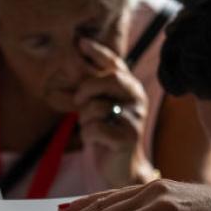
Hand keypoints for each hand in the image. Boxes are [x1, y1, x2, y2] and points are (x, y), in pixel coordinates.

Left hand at [74, 38, 154, 187]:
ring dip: (85, 120)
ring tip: (93, 128)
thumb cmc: (107, 132)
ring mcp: (134, 117)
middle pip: (108, 80)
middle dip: (86, 90)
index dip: (98, 52)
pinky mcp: (127, 137)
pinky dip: (88, 135)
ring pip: (96, 107)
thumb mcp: (100, 106)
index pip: (115, 64)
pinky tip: (95, 141)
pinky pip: (95, 128)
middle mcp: (137, 98)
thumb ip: (91, 86)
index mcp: (130, 88)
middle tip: (78, 102)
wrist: (122, 167)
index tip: (80, 42)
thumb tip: (74, 59)